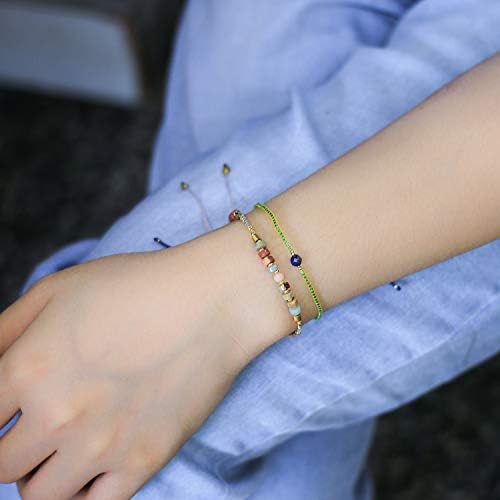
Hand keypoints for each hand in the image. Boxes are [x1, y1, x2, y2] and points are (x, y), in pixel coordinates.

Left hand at [0, 222, 287, 499]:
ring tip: (63, 446)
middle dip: (10, 449)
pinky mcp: (142, 461)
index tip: (9, 413)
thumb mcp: (59, 288)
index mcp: (28, 367)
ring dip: (41, 474)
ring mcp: (101, 445)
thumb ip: (4, 330)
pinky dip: (81, 493)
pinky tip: (92, 466)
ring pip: (38, 495)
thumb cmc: (137, 286)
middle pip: (1, 467)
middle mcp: (57, 415)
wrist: (211, 302)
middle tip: (34, 428)